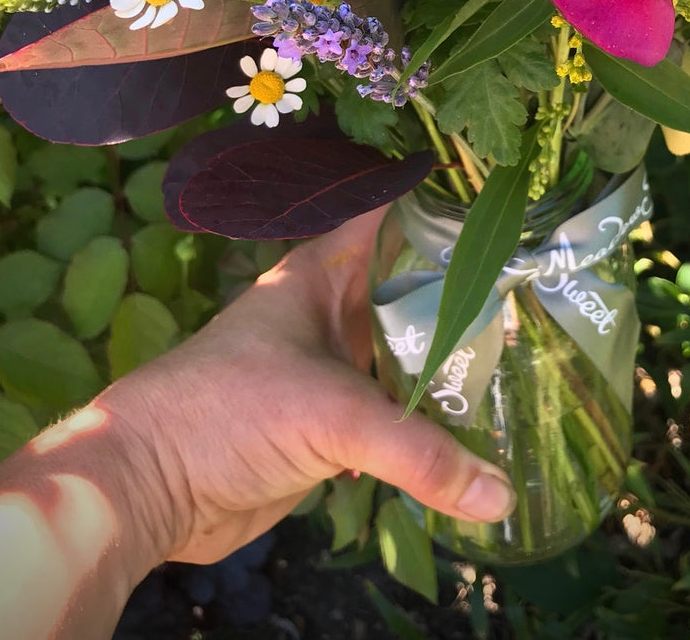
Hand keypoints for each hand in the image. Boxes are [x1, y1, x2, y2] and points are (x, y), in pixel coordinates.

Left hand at [97, 205, 514, 565]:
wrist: (148, 487)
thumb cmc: (226, 411)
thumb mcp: (331, 416)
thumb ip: (419, 452)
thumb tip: (501, 498)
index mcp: (322, 272)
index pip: (390, 210)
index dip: (440, 193)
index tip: (505, 189)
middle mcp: (331, 311)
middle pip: (410, 285)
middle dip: (466, 287)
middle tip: (541, 285)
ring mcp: (330, 368)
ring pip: (404, 352)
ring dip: (450, 359)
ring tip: (527, 352)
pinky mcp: (328, 426)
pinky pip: (393, 413)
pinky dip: (430, 418)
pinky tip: (479, 424)